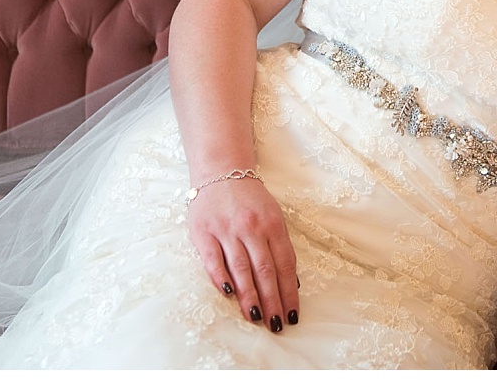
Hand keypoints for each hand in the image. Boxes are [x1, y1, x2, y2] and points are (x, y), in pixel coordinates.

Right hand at [186, 176, 299, 332]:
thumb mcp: (273, 217)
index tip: (292, 315)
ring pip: (241, 268)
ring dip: (250, 296)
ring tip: (256, 318)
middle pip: (265, 270)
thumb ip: (280, 246)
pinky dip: (221, 277)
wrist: (220, 170)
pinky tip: (229, 294)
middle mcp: (251, 228)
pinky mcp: (203, 232)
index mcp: (272, 225)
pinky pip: (213, 259)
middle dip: (272, 301)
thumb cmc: (250, 200)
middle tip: (276, 325)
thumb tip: (290, 282)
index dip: (289, 292)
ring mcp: (227, 230)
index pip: (284, 265)